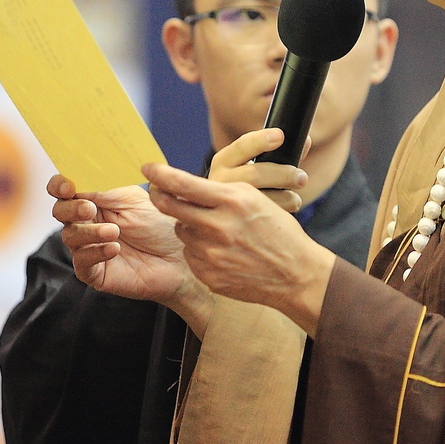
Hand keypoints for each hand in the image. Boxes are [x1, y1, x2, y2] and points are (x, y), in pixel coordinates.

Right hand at [50, 174, 212, 332]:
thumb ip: (104, 190)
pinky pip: (82, 262)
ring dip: (89, 232)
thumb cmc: (160, 227)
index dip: (60, 186)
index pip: (65, 190)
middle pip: (60, 212)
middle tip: (90, 208)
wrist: (179, 259)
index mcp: (95, 200)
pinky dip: (96, 252)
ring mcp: (89, 248)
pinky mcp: (95, 272)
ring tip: (114, 231)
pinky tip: (114, 248)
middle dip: (71, 208)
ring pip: (69, 237)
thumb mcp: (132, 200)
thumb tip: (78, 182)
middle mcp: (88, 223)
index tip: (67, 187)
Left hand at [142, 163, 335, 337]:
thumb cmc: (278, 231)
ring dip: (189, 226)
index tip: (148, 169)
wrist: (296, 274)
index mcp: (232, 201)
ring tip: (215, 229)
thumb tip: (183, 184)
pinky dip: (199, 250)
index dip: (160, 174)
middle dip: (158, 196)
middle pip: (169, 207)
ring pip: (181, 231)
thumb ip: (219, 191)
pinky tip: (221, 251)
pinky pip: (190, 254)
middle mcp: (219, 226)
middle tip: (156, 192)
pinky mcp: (209, 275)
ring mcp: (212, 253)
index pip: (183, 183)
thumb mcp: (254, 199)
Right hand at [207, 128, 307, 213]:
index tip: (280, 136)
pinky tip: (287, 208)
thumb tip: (305, 141)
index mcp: (224, 160)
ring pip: (260, 198)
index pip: (242, 146)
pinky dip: (281, 211)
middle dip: (282, 174)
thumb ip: (280, 154)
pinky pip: (263, 217)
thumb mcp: (255, 165)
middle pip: (254, 174)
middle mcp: (219, 181)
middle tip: (302, 177)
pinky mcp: (235, 222)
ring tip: (296, 197)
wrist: (224, 212)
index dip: (261, 140)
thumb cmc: (247, 182)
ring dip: (285, 196)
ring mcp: (225, 203)